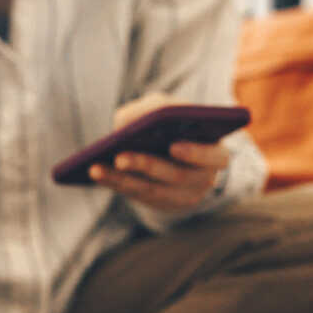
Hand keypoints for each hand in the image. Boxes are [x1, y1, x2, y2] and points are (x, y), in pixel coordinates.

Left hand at [90, 95, 230, 211]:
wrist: (179, 152)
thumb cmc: (173, 124)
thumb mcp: (167, 109)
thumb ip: (153, 108)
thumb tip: (126, 123)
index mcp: (217, 153)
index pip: (215, 157)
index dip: (195, 153)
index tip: (173, 146)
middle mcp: (204, 179)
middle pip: (176, 175)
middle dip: (146, 165)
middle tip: (121, 157)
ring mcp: (184, 196)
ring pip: (152, 190)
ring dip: (122, 178)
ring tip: (97, 167)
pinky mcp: (163, 204)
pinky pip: (137, 195)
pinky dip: (114, 182)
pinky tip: (95, 172)